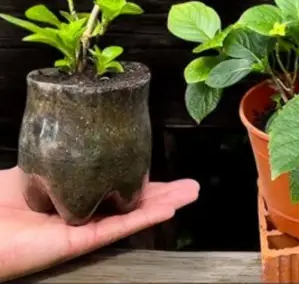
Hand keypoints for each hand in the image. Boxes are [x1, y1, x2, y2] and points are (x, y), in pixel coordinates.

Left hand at [0, 167, 198, 281]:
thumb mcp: (30, 168)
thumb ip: (57, 159)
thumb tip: (83, 134)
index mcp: (70, 197)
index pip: (111, 187)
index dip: (138, 179)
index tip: (159, 170)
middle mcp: (80, 215)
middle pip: (130, 204)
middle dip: (162, 194)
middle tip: (189, 186)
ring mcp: (82, 230)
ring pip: (131, 216)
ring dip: (163, 204)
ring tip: (190, 194)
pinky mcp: (78, 242)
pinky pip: (117, 228)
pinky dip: (144, 217)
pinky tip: (167, 207)